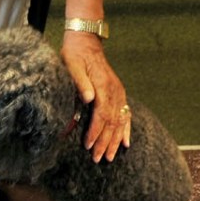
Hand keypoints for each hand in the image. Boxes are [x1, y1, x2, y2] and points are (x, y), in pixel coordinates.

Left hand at [61, 32, 130, 162]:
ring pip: (120, 121)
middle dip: (105, 142)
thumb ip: (80, 82)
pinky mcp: (119, 93)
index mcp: (103, 86)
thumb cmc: (75, 54)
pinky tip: (127, 143)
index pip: (102, 114)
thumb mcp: (72, 64)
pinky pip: (126, 114)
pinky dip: (126, 130)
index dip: (96, 131)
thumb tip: (88, 99)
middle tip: (97, 158)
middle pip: (112, 121)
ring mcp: (119, 92)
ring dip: (116, 140)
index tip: (89, 145)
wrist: (86, 42)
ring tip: (110, 157)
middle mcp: (114, 91)